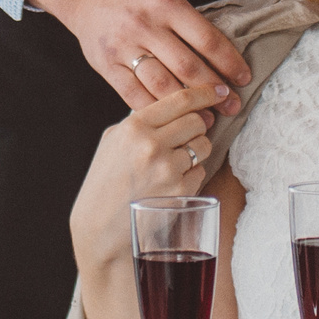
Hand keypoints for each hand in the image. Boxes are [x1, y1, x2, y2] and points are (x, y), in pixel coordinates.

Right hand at [29, 0, 250, 109]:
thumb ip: (189, 22)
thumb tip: (223, 58)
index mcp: (166, 4)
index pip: (207, 39)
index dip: (229, 63)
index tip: (243, 79)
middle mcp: (145, 25)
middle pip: (188, 66)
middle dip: (214, 90)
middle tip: (231, 105)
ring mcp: (123, 46)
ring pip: (163, 85)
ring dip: (188, 107)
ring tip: (206, 119)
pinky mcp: (106, 65)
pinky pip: (134, 95)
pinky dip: (156, 111)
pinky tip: (172, 119)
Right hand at [70, 83, 232, 266]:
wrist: (99, 228)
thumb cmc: (105, 182)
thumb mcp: (113, 140)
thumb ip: (141, 120)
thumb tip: (175, 105)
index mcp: (134, 127)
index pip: (180, 100)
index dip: (205, 92)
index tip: (219, 90)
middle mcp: (152, 145)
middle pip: (197, 121)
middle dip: (197, 127)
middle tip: (185, 137)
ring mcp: (168, 169)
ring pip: (203, 146)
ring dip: (196, 151)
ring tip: (173, 163)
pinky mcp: (180, 192)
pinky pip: (200, 172)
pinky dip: (191, 176)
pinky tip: (170, 184)